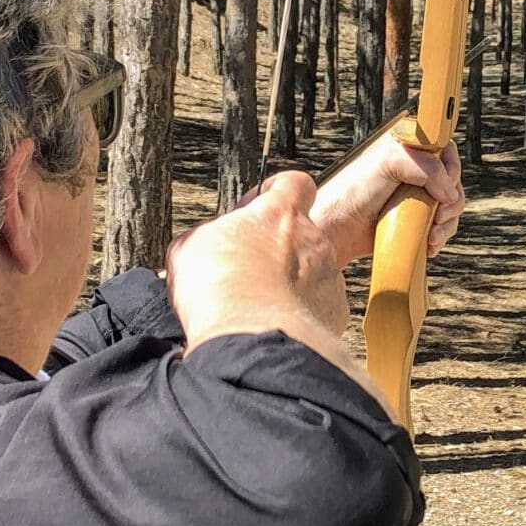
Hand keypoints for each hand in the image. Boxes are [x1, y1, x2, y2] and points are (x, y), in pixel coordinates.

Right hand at [167, 172, 351, 365]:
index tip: (258, 211)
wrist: (249, 341)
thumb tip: (209, 244)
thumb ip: (210, 235)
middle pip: (301, 234)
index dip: (277, 194)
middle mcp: (313, 239)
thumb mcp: (191, 247)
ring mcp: (328, 277)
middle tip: (249, 272)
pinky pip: (317, 307)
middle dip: (278, 251)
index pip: (294, 184)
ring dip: (289, 285)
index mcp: (279, 215)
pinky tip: (273, 325)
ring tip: (258, 307)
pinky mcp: (334, 312)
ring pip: (312, 273)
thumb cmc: (219, 290)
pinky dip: (300, 315)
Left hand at [310, 132, 464, 268]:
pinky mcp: (416, 220)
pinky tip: (429, 243)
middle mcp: (416, 172)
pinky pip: (442, 226)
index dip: (451, 168)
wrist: (340, 227)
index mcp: (410, 149)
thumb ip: (424, 165)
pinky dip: (441, 236)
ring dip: (448, 222)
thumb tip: (450, 193)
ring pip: (451, 206)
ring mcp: (417, 197)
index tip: (443, 185)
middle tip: (438, 214)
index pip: (446, 151)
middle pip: (454, 181)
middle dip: (452, 200)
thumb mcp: (389, 162)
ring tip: (432, 234)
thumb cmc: (357, 190)